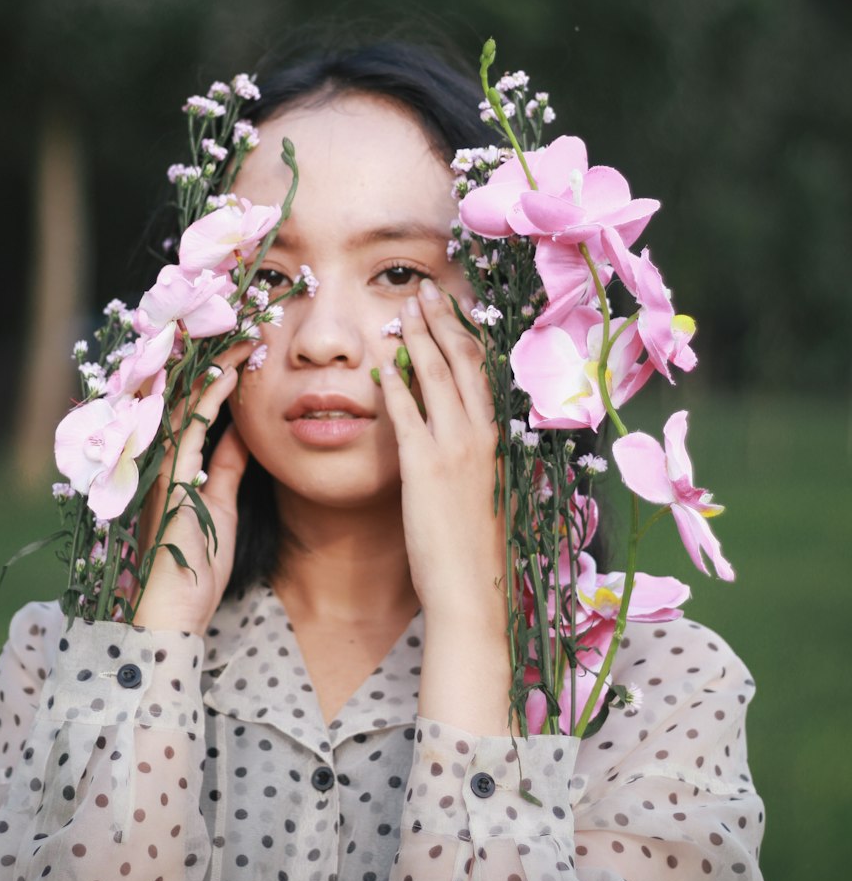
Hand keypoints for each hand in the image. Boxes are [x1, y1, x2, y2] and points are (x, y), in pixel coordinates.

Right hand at [132, 342, 251, 633]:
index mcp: (168, 461)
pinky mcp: (168, 479)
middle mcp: (155, 455)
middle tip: (239, 317)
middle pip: (181, 390)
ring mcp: (157, 465)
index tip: (241, 337)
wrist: (169, 616)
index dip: (213, 367)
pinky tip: (229, 370)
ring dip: (212, 362)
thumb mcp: (219, 505)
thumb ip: (227, 466)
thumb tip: (243, 428)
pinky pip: (190, 426)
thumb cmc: (193, 570)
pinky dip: (210, 395)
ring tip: (240, 329)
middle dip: (209, 352)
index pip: (190, 401)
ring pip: (182, 397)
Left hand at [379, 279, 504, 625]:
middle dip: (441, 320)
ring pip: (435, 376)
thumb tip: (464, 429)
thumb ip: (476, 454)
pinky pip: (406, 413)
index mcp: (500, 438)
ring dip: (418, 337)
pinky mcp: (423, 467)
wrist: (472, 590)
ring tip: (403, 310)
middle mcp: (482, 434)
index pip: (484, 371)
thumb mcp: (487, 489)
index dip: (465, 334)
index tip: (450, 308)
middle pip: (462, 360)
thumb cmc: (478, 548)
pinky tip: (381, 363)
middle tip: (423, 290)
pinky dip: (394, 384)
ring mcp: (453, 448)